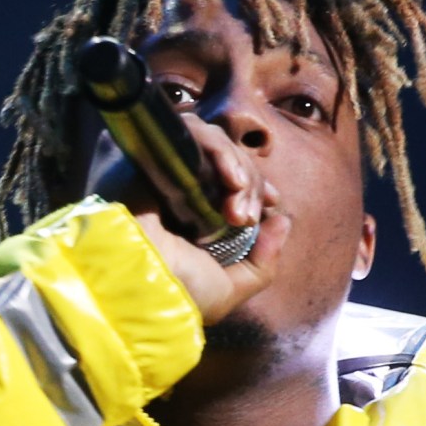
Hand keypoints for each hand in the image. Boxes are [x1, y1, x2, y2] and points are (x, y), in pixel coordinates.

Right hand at [83, 117, 290, 324]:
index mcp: (194, 216)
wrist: (142, 287)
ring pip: (214, 140)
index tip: (272, 202)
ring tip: (237, 203)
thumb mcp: (230, 289)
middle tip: (245, 218)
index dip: (256, 183)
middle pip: (229, 158)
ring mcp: (165, 169)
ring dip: (238, 167)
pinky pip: (193, 132)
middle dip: (252, 183)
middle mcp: (180, 188)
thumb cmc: (180, 294)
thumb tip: (283, 221)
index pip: (232, 179)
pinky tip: (229, 181)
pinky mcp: (151, 154)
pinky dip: (219, 151)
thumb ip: (263, 262)